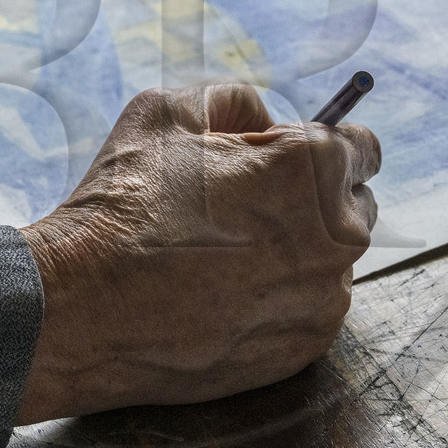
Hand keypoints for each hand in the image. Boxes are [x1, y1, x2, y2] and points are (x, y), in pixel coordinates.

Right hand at [15, 78, 380, 423]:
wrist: (84, 309)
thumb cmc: (123, 205)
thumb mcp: (167, 111)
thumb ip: (233, 101)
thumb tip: (262, 118)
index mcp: (313, 167)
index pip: (364, 147)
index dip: (326, 146)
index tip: (296, 157)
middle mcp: (337, 234)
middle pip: (355, 205)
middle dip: (316, 199)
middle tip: (250, 204)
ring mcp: (324, 298)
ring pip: (332, 262)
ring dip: (298, 251)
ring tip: (226, 254)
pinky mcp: (305, 347)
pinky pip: (310, 308)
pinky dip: (281, 298)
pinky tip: (225, 292)